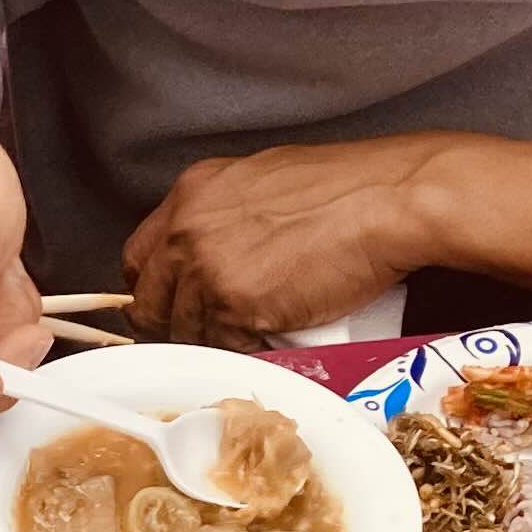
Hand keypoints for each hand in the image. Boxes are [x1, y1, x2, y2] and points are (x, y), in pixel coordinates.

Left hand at [123, 134, 491, 346]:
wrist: (392, 200)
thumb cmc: (348, 188)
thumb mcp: (265, 182)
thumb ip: (224, 216)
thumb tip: (212, 251)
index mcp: (192, 193)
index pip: (139, 259)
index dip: (157, 290)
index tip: (174, 306)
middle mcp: (187, 229)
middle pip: (150, 303)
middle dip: (176, 323)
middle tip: (214, 329)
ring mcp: (206, 270)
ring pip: (186, 332)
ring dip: (216, 339)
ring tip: (256, 328)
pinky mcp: (235, 306)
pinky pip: (224, 348)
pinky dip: (246, 349)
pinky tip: (274, 332)